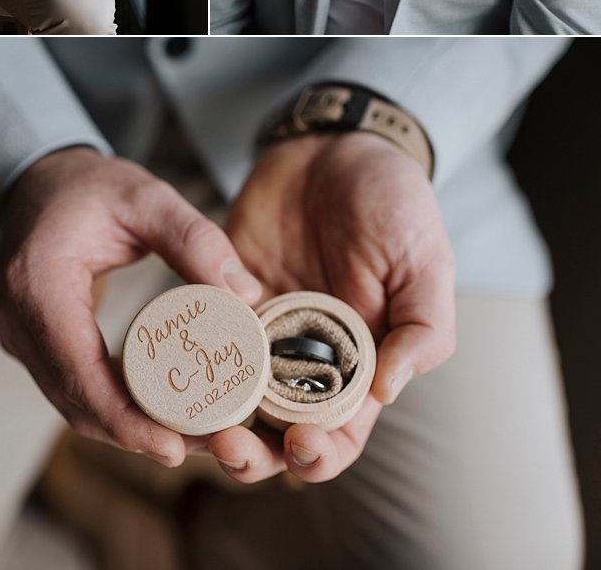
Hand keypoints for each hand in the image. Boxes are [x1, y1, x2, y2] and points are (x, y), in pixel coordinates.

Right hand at [0, 147, 261, 466]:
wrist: (37, 179)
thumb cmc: (90, 186)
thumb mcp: (147, 197)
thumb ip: (196, 238)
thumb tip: (247, 294)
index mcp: (38, 282)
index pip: (78, 371)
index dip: (124, 419)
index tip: (174, 447)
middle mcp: (16, 317)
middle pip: (75, 399)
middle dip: (136, 432)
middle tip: (201, 446)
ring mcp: (16, 334)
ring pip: (71, 402)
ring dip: (125, 427)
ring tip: (190, 438)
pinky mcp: (29, 342)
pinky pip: (69, 387)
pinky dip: (110, 406)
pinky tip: (155, 414)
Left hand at [208, 132, 454, 484]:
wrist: (335, 143)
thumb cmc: (394, 202)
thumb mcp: (426, 261)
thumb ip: (422, 328)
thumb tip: (387, 394)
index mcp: (359, 361)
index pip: (339, 435)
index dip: (320, 456)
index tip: (301, 444)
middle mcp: (305, 355)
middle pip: (275, 431)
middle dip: (254, 455)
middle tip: (231, 445)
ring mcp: (261, 326)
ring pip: (230, 396)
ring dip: (213, 419)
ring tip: (198, 421)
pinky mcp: (224, 291)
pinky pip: (202, 334)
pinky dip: (188, 356)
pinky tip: (175, 361)